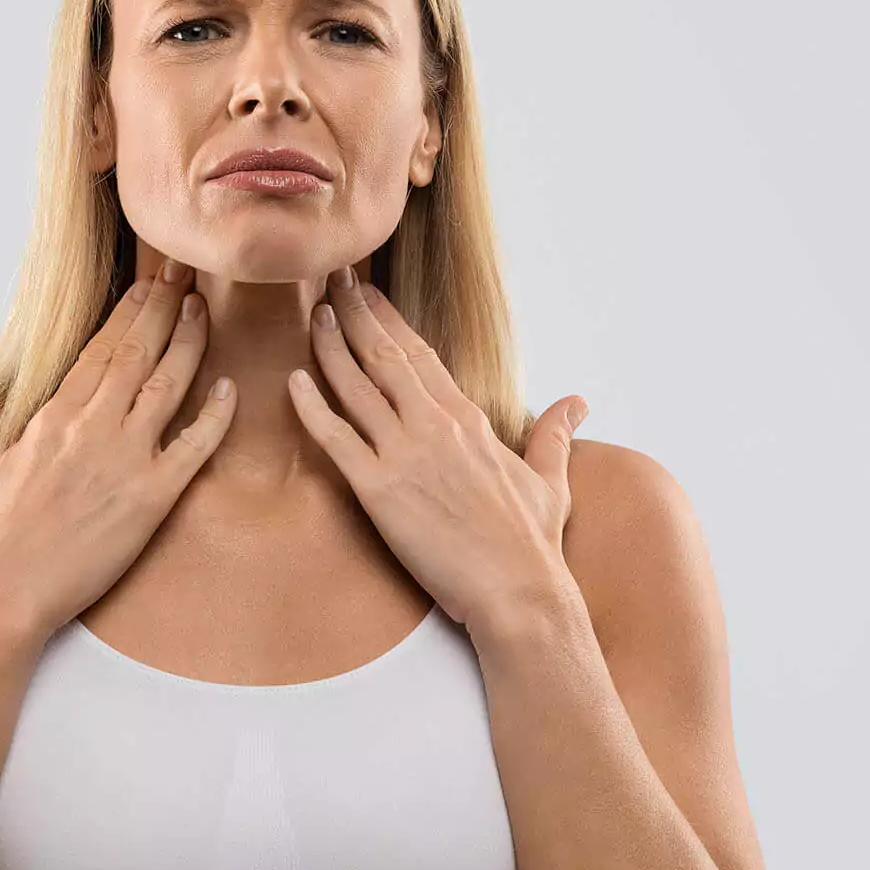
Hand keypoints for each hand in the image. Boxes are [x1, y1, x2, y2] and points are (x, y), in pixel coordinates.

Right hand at [0, 256, 236, 640]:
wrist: (4, 586)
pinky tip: (229, 389)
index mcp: (54, 416)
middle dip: (165, 307)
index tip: (150, 285)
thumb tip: (32, 420)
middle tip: (187, 275)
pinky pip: (193, 446)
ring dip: (189, 342)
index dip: (130, 312)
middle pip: (137, 351)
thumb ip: (23, 435)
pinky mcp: (151, 496)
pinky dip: (215, 415)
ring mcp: (124, 458)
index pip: (101, 349)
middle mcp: (91, 426)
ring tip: (205, 311)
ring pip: (167, 384)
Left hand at [289, 265, 588, 636]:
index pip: (420, 354)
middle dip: (354, 313)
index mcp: (469, 419)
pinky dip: (312, 408)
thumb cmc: (533, 542)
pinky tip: (292, 382)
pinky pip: (336, 440)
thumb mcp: (551, 478)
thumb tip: (577, 402)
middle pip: (384, 356)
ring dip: (330, 347)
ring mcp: (405, 454)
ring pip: (357, 387)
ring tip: (312, 313)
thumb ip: (555, 433)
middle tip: (330, 278)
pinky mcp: (380, 490)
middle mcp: (435, 426)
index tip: (367, 293)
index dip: (389, 320)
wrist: (520, 591)